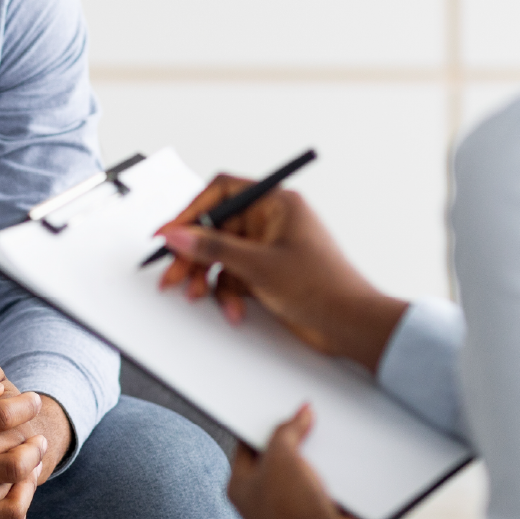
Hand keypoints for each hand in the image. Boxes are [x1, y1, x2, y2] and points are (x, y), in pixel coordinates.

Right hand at [155, 175, 408, 373]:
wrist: (352, 326)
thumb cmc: (324, 287)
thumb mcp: (259, 265)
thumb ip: (213, 247)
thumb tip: (178, 233)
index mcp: (275, 203)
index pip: (221, 192)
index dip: (190, 211)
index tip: (168, 233)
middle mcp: (270, 220)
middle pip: (216, 227)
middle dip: (193, 253)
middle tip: (173, 275)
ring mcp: (268, 247)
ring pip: (221, 254)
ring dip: (208, 277)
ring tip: (197, 295)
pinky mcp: (267, 272)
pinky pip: (234, 275)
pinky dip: (228, 293)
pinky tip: (233, 310)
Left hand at [228, 404, 368, 518]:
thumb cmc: (291, 513)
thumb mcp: (280, 457)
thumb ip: (287, 430)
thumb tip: (301, 412)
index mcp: (240, 487)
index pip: (247, 444)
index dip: (260, 423)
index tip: (274, 406)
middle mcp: (263, 500)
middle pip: (278, 456)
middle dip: (293, 438)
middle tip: (303, 415)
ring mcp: (291, 508)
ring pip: (303, 469)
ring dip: (315, 456)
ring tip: (325, 434)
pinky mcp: (317, 514)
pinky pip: (324, 483)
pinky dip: (332, 473)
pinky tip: (340, 458)